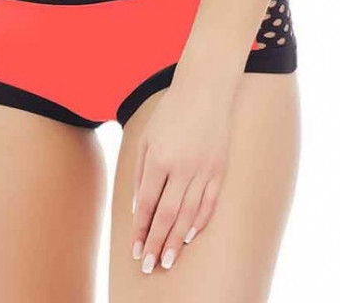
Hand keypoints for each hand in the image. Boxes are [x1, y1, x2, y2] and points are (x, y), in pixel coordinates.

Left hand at [131, 68, 236, 273]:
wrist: (205, 88)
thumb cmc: (170, 112)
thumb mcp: (147, 138)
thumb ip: (141, 174)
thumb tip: (140, 209)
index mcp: (159, 158)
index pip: (148, 205)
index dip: (141, 230)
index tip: (135, 250)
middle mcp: (182, 167)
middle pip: (168, 216)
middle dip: (156, 243)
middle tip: (149, 266)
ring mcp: (204, 169)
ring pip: (189, 214)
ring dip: (176, 241)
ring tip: (167, 260)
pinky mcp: (220, 169)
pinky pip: (210, 203)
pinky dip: (199, 222)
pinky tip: (189, 237)